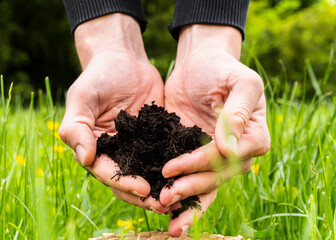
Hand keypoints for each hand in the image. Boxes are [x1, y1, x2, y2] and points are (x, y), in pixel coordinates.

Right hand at [59, 14, 167, 213]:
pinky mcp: (156, 137)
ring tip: (180, 196)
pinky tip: (191, 173)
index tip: (143, 189)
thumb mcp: (83, 97)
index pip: (107, 172)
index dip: (124, 182)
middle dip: (145, 194)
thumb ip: (77, 127)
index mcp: (95, 148)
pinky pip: (166, 155)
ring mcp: (137, 146)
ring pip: (148, 173)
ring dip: (162, 187)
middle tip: (165, 202)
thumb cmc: (99, 76)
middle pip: (128, 180)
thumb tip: (84, 159)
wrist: (124, 59)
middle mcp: (116, 152)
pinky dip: (176, 167)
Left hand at [160, 25, 270, 235]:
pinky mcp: (191, 153)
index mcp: (252, 136)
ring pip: (202, 183)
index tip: (177, 165)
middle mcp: (236, 152)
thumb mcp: (239, 81)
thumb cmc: (222, 68)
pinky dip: (175, 189)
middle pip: (216, 176)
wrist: (199, 64)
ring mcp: (212, 155)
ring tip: (161, 207)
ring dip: (184, 198)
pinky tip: (158, 202)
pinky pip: (185, 175)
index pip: (231, 157)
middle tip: (166, 196)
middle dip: (191, 187)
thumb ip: (239, 111)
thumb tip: (230, 149)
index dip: (204, 163)